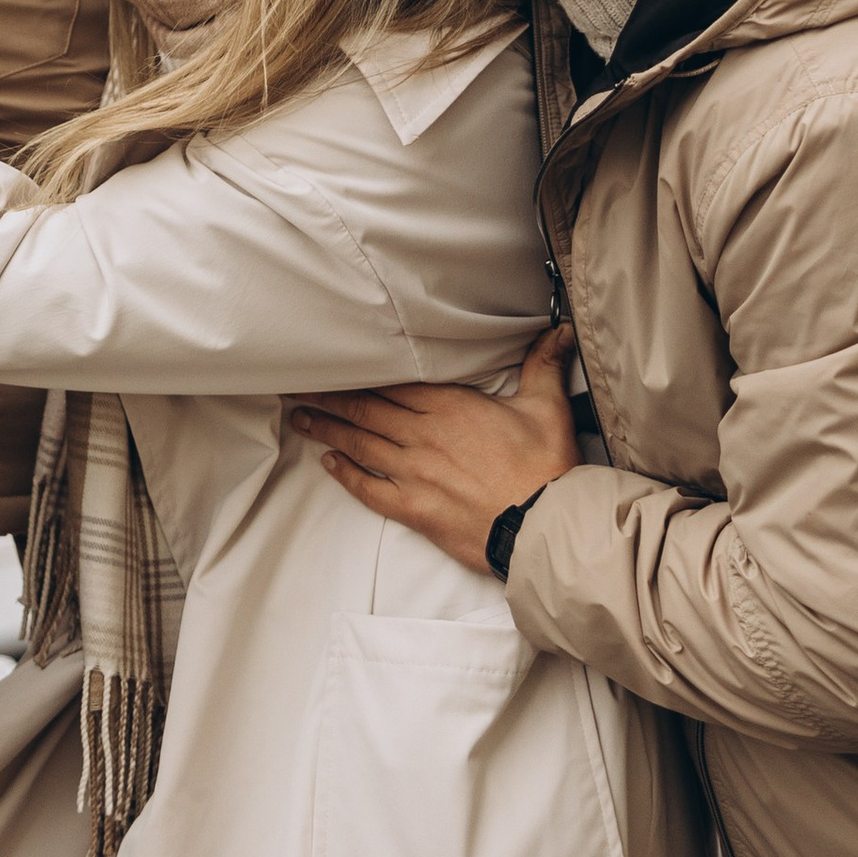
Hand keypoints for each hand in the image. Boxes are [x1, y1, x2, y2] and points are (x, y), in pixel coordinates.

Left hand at [289, 329, 577, 575]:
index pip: (393, 383)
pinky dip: (345, 474)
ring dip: (326, 429)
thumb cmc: (547, 468)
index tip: (333, 363)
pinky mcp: (413, 508)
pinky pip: (368, 488)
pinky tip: (328, 463)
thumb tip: (560, 330)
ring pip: (359, 443)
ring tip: (299, 417)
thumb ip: (543, 365)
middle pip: (365, 409)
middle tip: (297, 385)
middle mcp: (423, 435)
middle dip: (328, 396)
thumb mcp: (548, 408)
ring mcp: (414, 472)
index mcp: (451, 406)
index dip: (359, 374)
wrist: (543, 526)